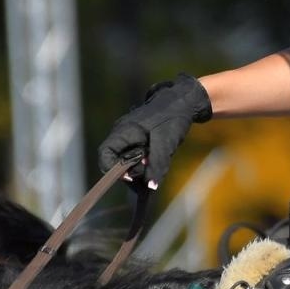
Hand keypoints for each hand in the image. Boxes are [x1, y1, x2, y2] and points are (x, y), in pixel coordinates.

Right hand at [97, 73, 211, 187]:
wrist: (185, 101)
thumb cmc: (173, 118)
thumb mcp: (166, 143)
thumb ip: (157, 165)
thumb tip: (151, 187)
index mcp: (123, 131)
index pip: (104, 154)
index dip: (112, 170)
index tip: (131, 176)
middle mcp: (122, 133)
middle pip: (117, 160)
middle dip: (133, 169)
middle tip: (151, 166)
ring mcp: (130, 135)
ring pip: (129, 159)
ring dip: (143, 165)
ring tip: (159, 159)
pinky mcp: (140, 137)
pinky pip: (138, 154)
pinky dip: (147, 160)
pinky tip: (159, 158)